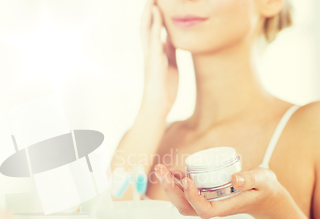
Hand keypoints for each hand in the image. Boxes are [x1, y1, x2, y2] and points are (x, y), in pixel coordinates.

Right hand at [140, 0, 178, 117]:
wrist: (157, 108)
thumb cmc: (164, 90)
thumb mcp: (172, 66)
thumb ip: (171, 52)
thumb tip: (173, 39)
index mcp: (155, 53)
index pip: (154, 29)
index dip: (156, 14)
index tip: (159, 1)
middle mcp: (150, 52)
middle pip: (147, 25)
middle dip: (150, 10)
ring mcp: (150, 56)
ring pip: (147, 30)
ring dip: (150, 14)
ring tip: (152, 0)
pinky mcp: (154, 62)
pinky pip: (154, 41)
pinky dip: (155, 27)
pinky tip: (158, 16)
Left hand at [155, 164, 319, 218]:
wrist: (268, 199)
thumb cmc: (266, 190)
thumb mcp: (264, 181)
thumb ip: (252, 179)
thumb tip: (236, 178)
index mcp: (227, 208)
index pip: (204, 210)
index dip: (192, 197)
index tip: (187, 180)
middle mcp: (213, 208)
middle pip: (186, 208)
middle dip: (171, 190)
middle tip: (162, 171)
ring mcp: (208, 203)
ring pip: (183, 202)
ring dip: (170, 186)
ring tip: (163, 169)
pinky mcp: (206, 197)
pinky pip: (187, 195)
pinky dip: (177, 183)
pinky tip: (174, 171)